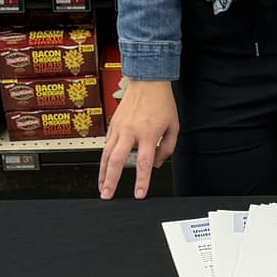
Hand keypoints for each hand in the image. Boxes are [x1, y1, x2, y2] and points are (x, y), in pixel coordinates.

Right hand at [99, 79, 179, 198]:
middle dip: (111, 180)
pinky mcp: (113, 125)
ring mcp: (119, 128)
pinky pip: (107, 145)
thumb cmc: (161, 102)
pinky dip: (104, 159)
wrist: (147, 82)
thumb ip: (168, 148)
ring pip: (107, 154)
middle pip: (117, 160)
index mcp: (149, 133)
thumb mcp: (173, 126)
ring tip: (102, 187)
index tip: (139, 194)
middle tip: (108, 195)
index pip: (144, 163)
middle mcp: (131, 131)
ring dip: (103, 173)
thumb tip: (157, 165)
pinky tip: (104, 169)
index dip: (142, 181)